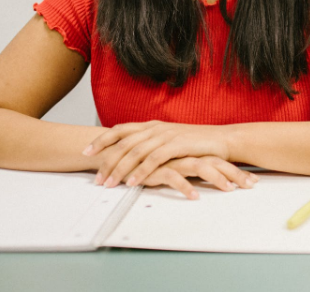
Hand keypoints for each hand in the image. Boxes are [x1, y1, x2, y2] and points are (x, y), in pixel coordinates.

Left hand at [84, 120, 230, 187]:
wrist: (223, 140)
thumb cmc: (197, 144)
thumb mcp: (170, 141)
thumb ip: (152, 145)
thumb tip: (132, 156)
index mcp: (152, 125)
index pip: (121, 129)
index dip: (102, 139)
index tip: (86, 152)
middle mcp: (156, 128)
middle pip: (124, 142)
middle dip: (106, 160)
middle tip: (96, 178)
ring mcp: (166, 135)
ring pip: (136, 151)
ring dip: (120, 168)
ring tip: (110, 184)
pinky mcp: (178, 145)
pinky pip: (154, 159)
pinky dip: (141, 171)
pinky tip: (132, 182)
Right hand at [141, 156, 258, 199]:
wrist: (119, 152)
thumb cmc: (146, 161)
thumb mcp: (172, 163)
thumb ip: (188, 167)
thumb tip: (207, 177)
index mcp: (190, 152)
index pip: (218, 159)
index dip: (235, 170)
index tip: (252, 181)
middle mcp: (184, 154)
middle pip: (215, 161)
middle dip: (235, 174)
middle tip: (250, 185)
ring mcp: (172, 159)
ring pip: (199, 166)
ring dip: (216, 178)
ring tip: (229, 189)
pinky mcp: (156, 168)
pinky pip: (173, 177)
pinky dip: (185, 187)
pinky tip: (195, 196)